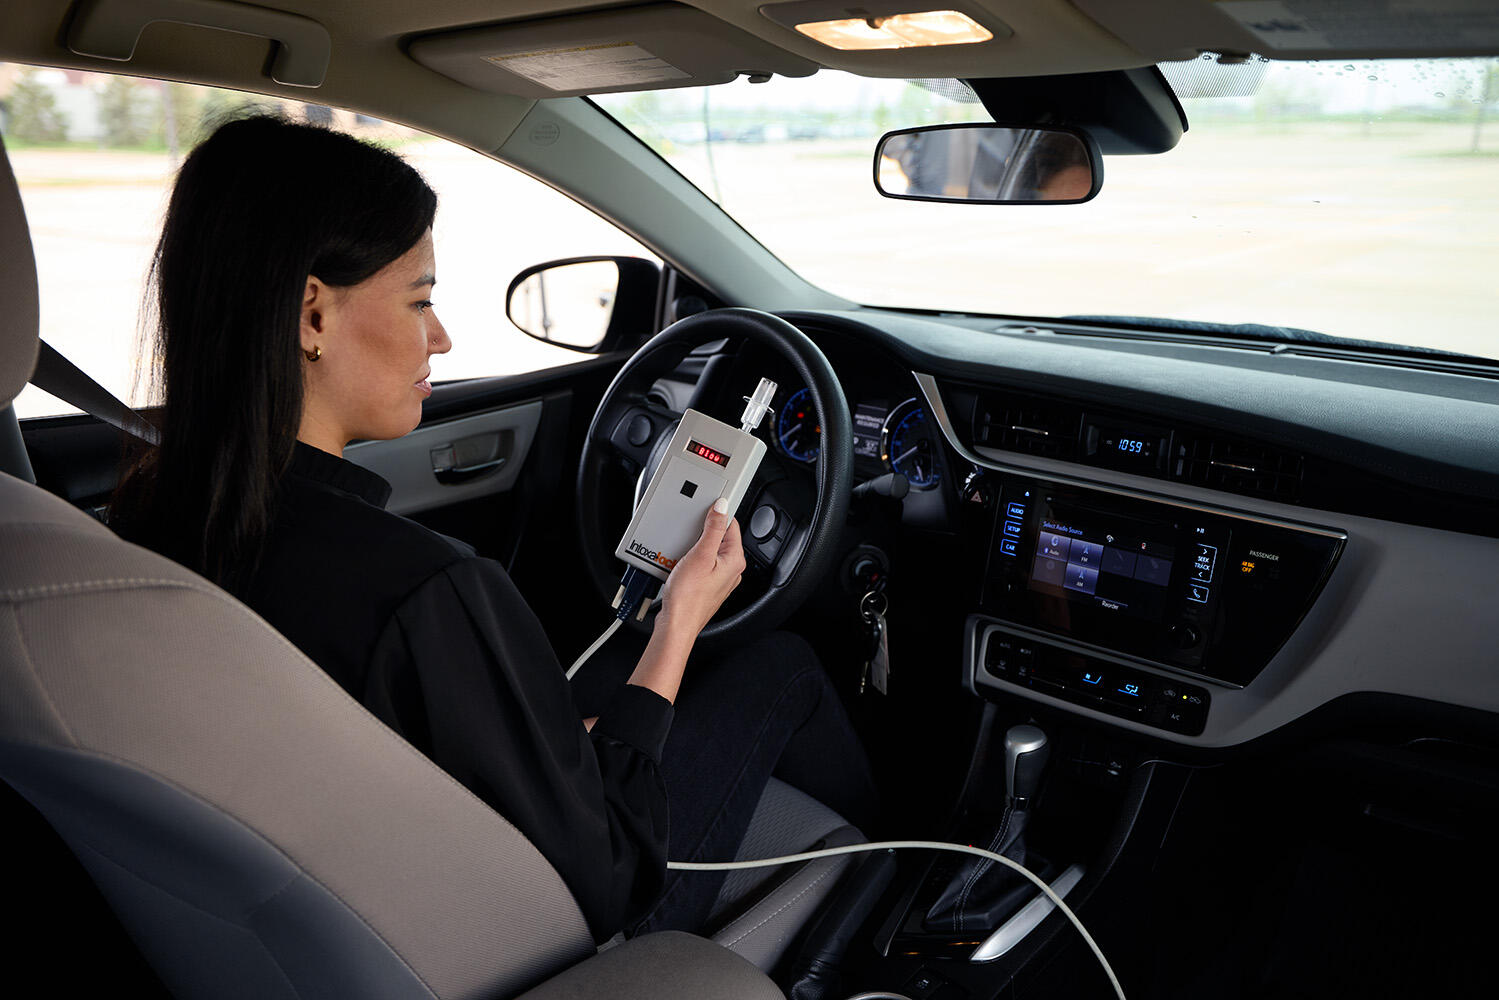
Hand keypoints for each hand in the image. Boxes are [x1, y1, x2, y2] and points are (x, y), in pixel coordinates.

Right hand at [657, 497, 745, 639]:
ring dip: (695, 547)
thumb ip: (713, 529)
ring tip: (683, 552)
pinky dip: (691, 560)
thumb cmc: (688, 598)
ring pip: (709, 551)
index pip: (731, 525)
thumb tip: (722, 507)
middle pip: (719, 537)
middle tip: (689, 533)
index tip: (704, 508)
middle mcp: (732, 570)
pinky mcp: (707, 585)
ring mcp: (720, 579)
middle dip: (703, 532)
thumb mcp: (700, 555)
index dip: (716, 514)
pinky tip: (680, 563)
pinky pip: (702, 564)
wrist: (676, 625)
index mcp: (735, 560)